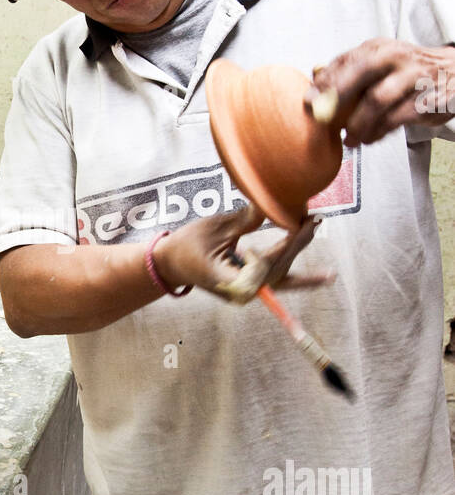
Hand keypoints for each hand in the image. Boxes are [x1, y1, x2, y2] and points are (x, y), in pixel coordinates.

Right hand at [155, 202, 333, 304]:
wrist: (171, 264)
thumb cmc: (188, 245)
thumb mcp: (214, 228)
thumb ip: (245, 220)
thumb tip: (271, 204)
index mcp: (227, 280)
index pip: (260, 269)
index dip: (277, 251)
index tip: (292, 227)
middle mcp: (241, 291)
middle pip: (277, 271)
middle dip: (297, 246)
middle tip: (314, 222)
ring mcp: (246, 291)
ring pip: (281, 279)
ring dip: (303, 262)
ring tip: (323, 246)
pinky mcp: (250, 286)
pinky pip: (278, 280)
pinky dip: (300, 277)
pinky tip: (322, 277)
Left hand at [303, 37, 454, 144]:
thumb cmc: (408, 71)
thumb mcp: (381, 62)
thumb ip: (350, 70)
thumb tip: (315, 78)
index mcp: (379, 48)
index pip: (346, 60)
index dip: (324, 82)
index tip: (308, 101)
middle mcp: (396, 57)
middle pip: (361, 73)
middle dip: (337, 97)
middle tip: (322, 118)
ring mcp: (413, 77)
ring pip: (377, 100)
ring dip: (358, 123)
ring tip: (349, 138)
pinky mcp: (426, 100)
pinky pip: (395, 119)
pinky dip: (378, 132)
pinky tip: (369, 138)